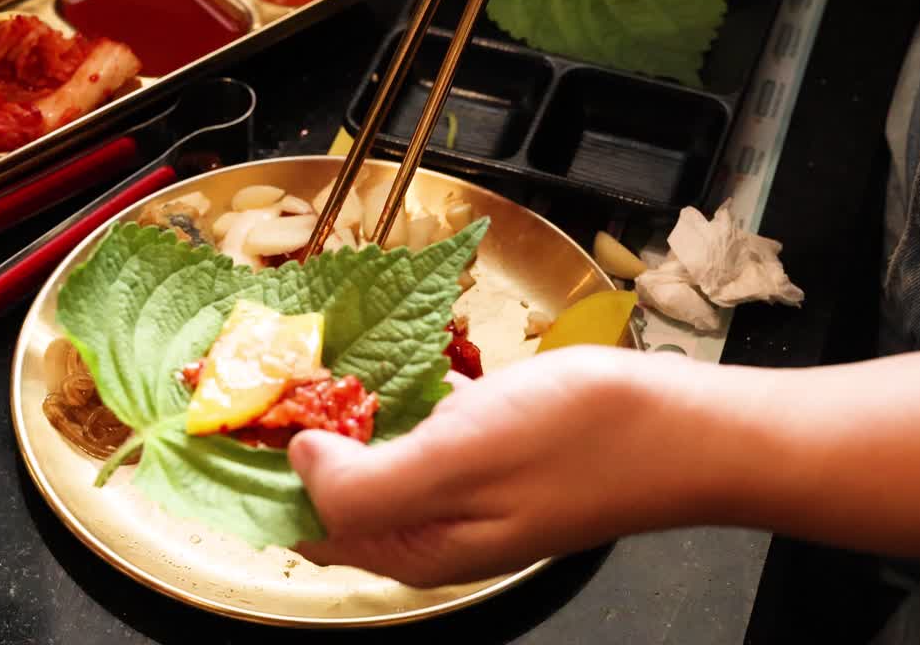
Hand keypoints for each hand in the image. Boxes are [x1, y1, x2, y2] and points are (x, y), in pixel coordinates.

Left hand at [289, 347, 716, 586]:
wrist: (685, 426)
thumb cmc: (578, 441)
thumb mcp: (456, 461)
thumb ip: (365, 481)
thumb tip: (298, 465)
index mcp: (416, 549)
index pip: (310, 528)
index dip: (264, 478)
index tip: (235, 418)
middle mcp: (435, 532)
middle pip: (339, 498)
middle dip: (298, 444)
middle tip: (269, 377)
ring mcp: (466, 496)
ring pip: (379, 464)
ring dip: (342, 423)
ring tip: (308, 370)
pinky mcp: (493, 460)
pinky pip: (421, 440)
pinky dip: (394, 410)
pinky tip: (385, 374)